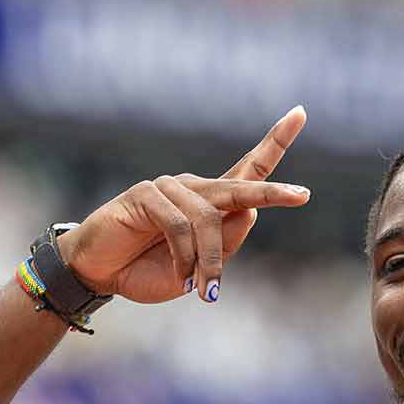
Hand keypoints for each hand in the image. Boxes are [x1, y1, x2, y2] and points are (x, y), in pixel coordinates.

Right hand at [58, 106, 310, 304]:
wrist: (101, 274)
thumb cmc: (149, 270)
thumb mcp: (198, 268)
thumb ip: (225, 243)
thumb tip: (251, 211)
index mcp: (212, 204)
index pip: (249, 169)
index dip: (275, 143)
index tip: (300, 113)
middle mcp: (195, 189)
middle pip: (241, 187)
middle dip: (273, 193)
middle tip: (302, 196)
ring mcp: (170, 188)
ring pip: (209, 220)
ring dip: (208, 260)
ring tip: (203, 290)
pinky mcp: (146, 193)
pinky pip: (179, 224)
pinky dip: (184, 255)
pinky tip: (180, 274)